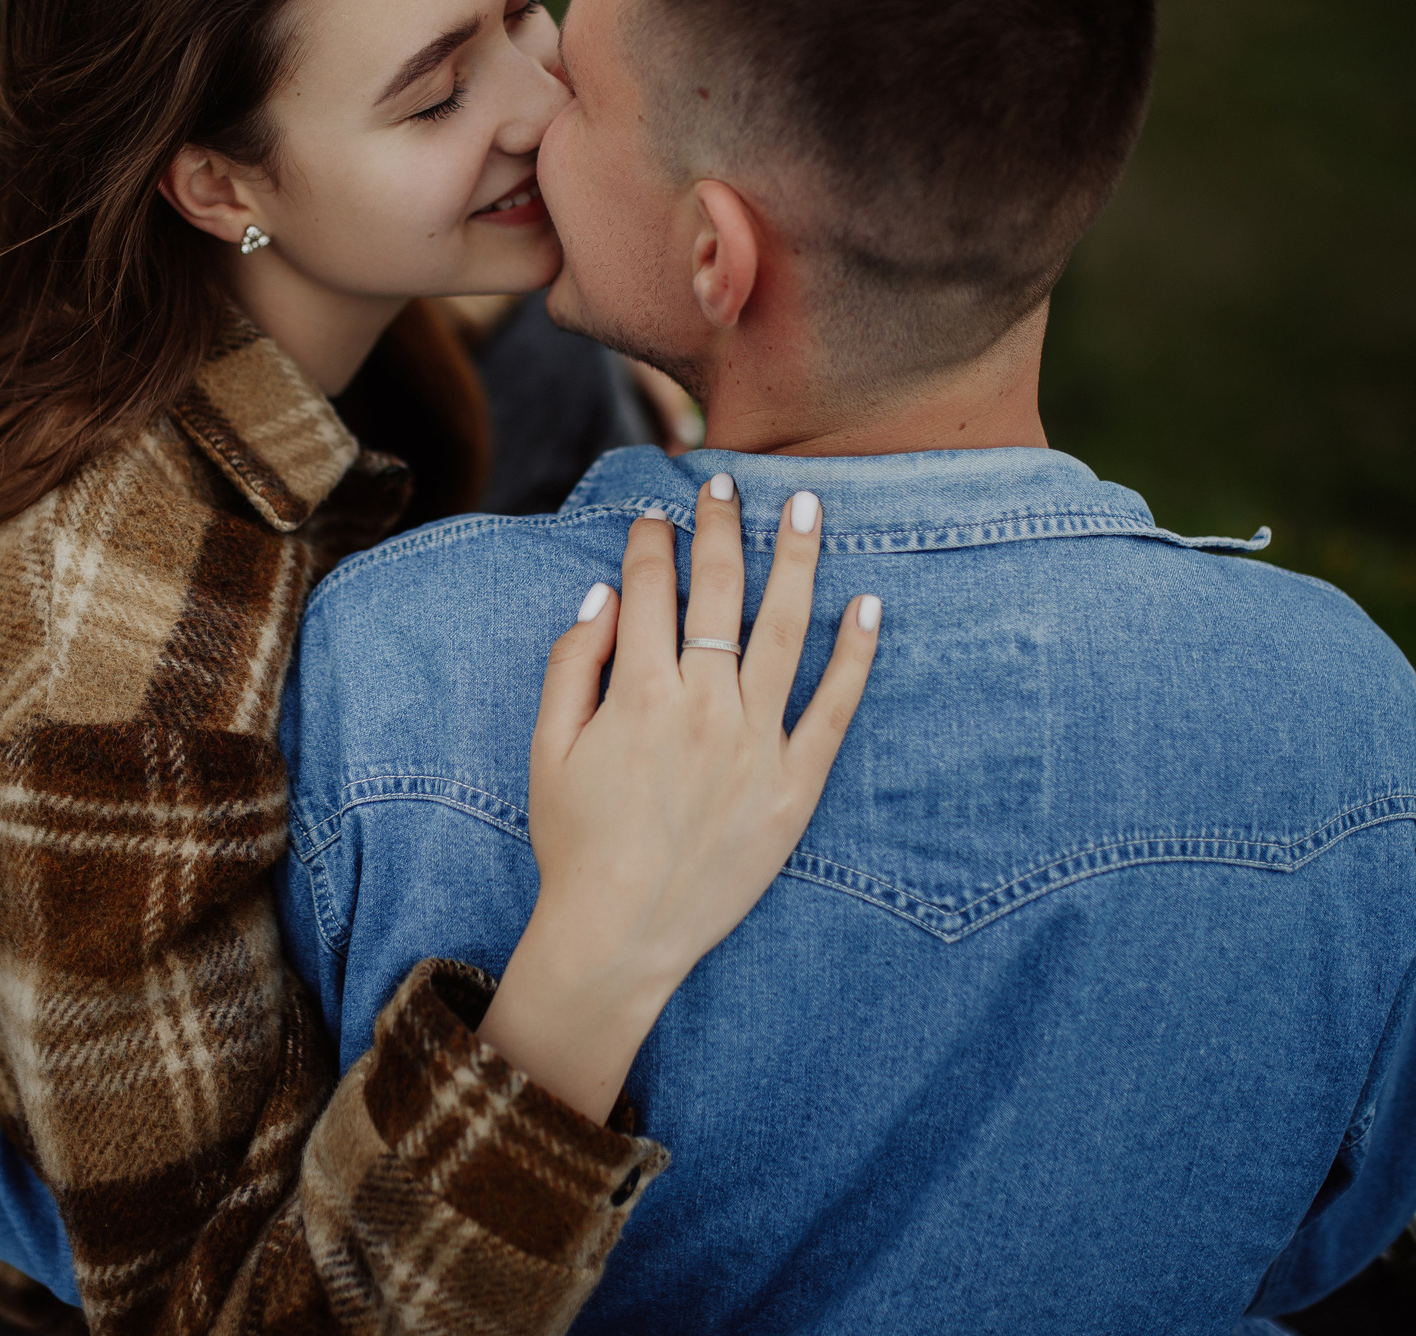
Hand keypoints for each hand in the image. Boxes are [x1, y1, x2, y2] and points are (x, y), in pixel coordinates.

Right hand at [479, 474, 879, 1121]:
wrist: (620, 934)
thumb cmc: (575, 841)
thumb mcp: (547, 747)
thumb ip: (572, 663)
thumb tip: (605, 593)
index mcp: (638, 694)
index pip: (649, 590)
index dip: (652, 542)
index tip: (657, 513)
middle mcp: (704, 707)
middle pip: (718, 593)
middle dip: (721, 528)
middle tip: (727, 481)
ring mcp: (755, 745)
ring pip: (785, 631)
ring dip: (796, 561)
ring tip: (808, 505)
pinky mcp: (794, 787)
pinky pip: (834, 709)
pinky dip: (854, 655)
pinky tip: (868, 604)